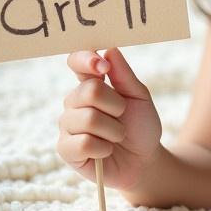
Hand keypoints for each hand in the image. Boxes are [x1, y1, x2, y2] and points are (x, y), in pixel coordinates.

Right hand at [56, 47, 161, 190]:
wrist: (144, 161)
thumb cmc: (141, 126)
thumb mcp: (139, 97)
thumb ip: (124, 75)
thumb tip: (110, 50)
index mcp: (91, 84)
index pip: (76, 62)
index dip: (85, 59)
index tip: (103, 67)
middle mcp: (74, 102)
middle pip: (88, 92)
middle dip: (115, 106)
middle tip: (122, 117)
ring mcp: (68, 125)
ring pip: (87, 119)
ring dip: (113, 130)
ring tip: (116, 136)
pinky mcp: (65, 149)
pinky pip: (83, 143)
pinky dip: (103, 148)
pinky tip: (106, 151)